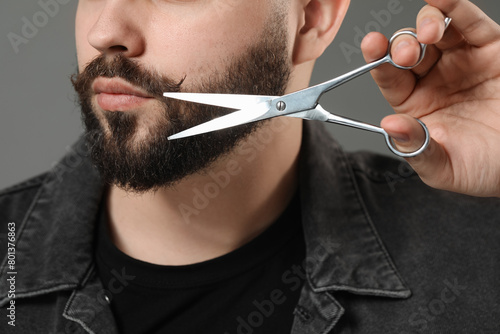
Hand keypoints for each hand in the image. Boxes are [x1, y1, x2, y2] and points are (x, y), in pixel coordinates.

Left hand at [361, 0, 499, 196]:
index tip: (371, 44)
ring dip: (427, 24)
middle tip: (407, 53)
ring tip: (429, 34)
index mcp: (413, 103)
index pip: (390, 77)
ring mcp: (460, 60)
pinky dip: (456, 7)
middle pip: (408, 49)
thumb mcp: (442, 166)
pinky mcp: (489, 47)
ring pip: (436, 30)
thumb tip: (389, 127)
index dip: (378, 61)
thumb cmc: (479, 167)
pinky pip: (471, 23)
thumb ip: (416, 147)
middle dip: (402, 45)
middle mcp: (433, 78)